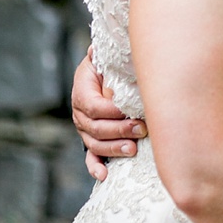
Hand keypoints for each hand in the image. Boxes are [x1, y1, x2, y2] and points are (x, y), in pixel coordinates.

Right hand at [71, 47, 146, 180]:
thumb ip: (110, 54)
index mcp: (83, 88)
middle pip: (94, 127)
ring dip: (113, 148)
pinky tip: (104, 175)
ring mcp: (85, 128)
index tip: (132, 111)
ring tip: (132, 150)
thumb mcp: (112, 55)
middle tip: (141, 130)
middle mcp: (80, 110)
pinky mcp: (93, 140)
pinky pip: (90, 156)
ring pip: (94, 143)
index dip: (111, 111)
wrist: (111, 72)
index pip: (92, 105)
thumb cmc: (116, 63)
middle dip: (118, 130)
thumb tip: (104, 47)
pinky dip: (96, 167)